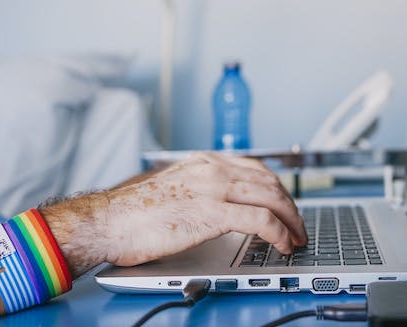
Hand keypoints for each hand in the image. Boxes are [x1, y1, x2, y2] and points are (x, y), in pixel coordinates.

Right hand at [42, 152, 306, 272]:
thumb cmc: (133, 213)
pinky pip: (261, 220)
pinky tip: (283, 244)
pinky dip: (280, 232)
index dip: (277, 188)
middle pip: (269, 181)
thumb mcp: (175, 190)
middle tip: (297, 224)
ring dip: (291, 219)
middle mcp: (213, 169)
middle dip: (290, 204)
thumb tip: (222, 208)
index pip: (255, 168)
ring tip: (296, 236)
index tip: (285, 204)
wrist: (108, 221)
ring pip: (271, 197)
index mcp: (204, 162)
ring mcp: (214, 188)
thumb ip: (201, 191)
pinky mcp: (212, 213)